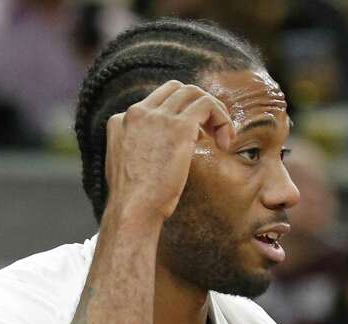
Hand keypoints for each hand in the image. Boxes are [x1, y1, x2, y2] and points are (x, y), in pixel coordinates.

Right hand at [103, 80, 232, 225]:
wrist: (133, 209)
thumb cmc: (135, 200)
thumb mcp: (129, 167)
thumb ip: (141, 149)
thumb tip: (162, 151)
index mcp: (121, 119)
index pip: (157, 101)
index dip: (181, 115)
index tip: (195, 138)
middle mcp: (137, 111)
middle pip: (177, 90)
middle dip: (199, 107)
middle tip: (213, 134)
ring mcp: (157, 116)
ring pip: (194, 93)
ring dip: (215, 112)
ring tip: (223, 139)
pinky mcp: (179, 126)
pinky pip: (207, 105)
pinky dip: (222, 118)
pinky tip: (225, 142)